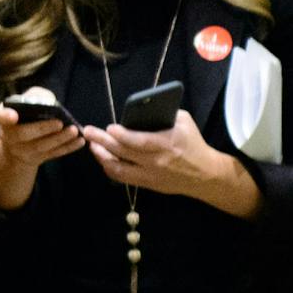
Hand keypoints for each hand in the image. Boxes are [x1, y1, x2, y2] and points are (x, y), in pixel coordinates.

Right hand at [0, 104, 86, 209]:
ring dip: (59, 139)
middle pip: (23, 134)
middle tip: (60, 122)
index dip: (5, 116)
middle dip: (43, 128)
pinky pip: (53, 154)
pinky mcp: (37, 159)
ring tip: (74, 131)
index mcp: (4, 118)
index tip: (13, 115)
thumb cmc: (24, 115)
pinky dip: (67, 148)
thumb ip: (35, 96)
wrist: (18, 144)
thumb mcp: (24, 102)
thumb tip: (49, 100)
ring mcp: (22, 151)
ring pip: (41, 146)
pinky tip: (80, 141)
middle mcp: (9, 136)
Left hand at [84, 111, 261, 217]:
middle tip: (88, 132)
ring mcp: (150, 175)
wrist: (205, 175)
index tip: (109, 127)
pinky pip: (123, 178)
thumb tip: (143, 108)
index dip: (121, 135)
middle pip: (123, 153)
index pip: (138, 141)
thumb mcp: (184, 122)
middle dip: (102, 141)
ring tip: (92, 145)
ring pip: (118, 169)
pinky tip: (103, 158)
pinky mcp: (147, 185)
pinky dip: (110, 167)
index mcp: (166, 144)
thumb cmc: (194, 143)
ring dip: (102, 156)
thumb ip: (165, 114)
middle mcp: (155, 162)